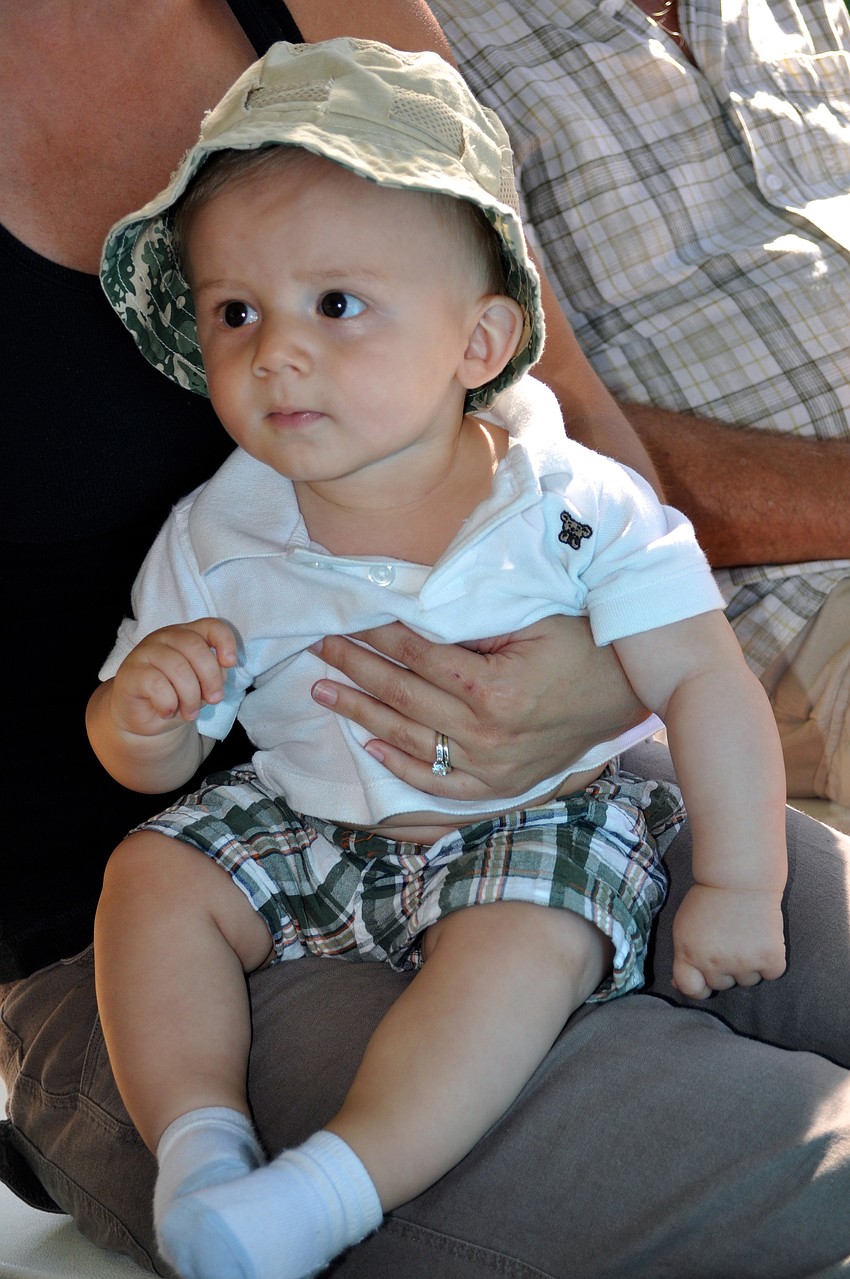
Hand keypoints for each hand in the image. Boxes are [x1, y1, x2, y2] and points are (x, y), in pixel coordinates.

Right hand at [110, 619, 237, 737]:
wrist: (141, 716)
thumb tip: (221, 670)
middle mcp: (166, 637)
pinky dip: (168, 703)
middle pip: (196, 648)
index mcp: (187, 635)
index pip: (211, 626)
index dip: (225, 641)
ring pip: (178, 668)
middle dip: (211, 678)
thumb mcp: (202, 685)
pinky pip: (158, 685)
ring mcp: (146, 651)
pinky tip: (166, 711)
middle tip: (213, 700)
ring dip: (190, 697)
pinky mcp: (131, 671)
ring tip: (190, 712)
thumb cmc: (176, 696)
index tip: (230, 663)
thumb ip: (213, 674)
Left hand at [311, 616, 646, 800]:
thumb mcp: (532, 620)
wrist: (628, 692)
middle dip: (353, 668)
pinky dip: (399, 765)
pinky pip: (437, 783)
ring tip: (322, 691)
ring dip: (359, 712)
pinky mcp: (498, 785)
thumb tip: (410, 612)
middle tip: (317, 647)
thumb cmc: (581, 644)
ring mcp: (491, 767)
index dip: (377, 635)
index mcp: (494, 691)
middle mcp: (487, 736)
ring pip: (408, 739)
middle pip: (403, 696)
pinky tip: (366, 744)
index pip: (417, 656)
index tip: (346, 618)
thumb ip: (473, 622)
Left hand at [672, 883, 786, 999]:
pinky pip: (772, 973)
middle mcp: (713, 962)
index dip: (699, 986)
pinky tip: (763, 938)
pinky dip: (771, 960)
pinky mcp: (769, 957)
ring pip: (748, 981)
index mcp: (688, 953)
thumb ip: (684, 956)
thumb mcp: (684, 926)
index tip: (705, 977)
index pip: (690, 989)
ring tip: (746, 935)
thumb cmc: (710, 899)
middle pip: (722, 985)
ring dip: (749, 965)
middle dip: (726, 968)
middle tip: (730, 939)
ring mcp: (742, 962)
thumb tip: (678, 984)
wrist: (740, 877)